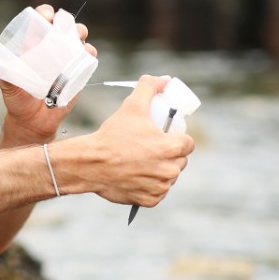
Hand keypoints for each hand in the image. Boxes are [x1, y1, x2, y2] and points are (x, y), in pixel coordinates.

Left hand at [0, 4, 96, 145]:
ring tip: (77, 36)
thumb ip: (7, 73)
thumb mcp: (9, 85)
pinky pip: (87, 56)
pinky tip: (86, 53)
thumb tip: (7, 62)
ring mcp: (65, 58)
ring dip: (79, 31)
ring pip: (77, 36)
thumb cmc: (18, 99)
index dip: (43, 13)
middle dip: (64, 19)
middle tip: (61, 25)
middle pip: (61, 24)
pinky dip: (89, 51)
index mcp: (32, 44)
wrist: (33, 121)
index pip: (38, 21)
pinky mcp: (78, 71)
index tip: (46, 16)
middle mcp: (50, 47)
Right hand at [83, 75, 193, 205]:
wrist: (90, 163)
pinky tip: (136, 177)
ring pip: (168, 177)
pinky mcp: (150, 200)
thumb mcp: (132, 107)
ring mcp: (160, 187)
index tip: (164, 137)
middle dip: (168, 155)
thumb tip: (163, 79)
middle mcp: (170, 169)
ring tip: (141, 163)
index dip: (177, 139)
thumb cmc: (112, 135)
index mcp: (172, 147)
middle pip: (179, 161)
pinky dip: (149, 187)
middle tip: (149, 149)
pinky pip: (156, 193)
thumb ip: (149, 88)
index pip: (188, 143)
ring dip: (160, 172)